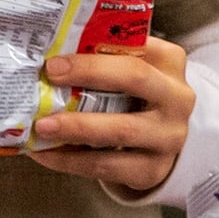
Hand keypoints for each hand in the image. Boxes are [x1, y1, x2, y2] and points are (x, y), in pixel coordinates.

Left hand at [27, 37, 194, 192]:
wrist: (161, 142)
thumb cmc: (136, 98)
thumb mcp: (131, 71)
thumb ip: (103, 59)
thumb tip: (49, 57)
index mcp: (170, 63)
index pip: (134, 47)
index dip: (95, 53)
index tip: (55, 61)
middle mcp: (177, 98)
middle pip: (134, 77)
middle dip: (88, 75)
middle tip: (48, 79)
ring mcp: (169, 137)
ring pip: (120, 130)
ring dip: (75, 128)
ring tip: (41, 127)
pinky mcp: (153, 170)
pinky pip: (107, 166)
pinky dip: (72, 161)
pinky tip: (46, 154)